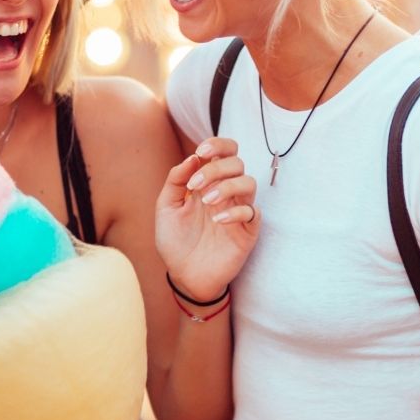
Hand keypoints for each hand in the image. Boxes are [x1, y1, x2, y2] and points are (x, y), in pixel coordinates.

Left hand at [156, 138, 258, 298]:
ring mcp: (238, 211)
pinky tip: (218, 221)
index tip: (201, 152)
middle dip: (216, 168)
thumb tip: (192, 157)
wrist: (183, 275)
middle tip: (195, 186)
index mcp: (209, 182)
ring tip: (207, 202)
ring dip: (228, 186)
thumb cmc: (175, 240)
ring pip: (249, 183)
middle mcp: (226, 193)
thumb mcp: (166, 207)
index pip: (225, 152)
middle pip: (237, 163)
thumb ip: (175, 180)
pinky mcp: (247, 232)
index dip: (218, 144)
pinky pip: (253, 213)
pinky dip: (237, 212)